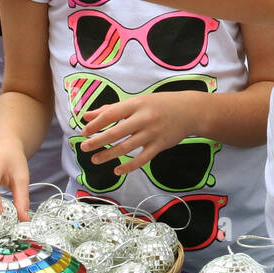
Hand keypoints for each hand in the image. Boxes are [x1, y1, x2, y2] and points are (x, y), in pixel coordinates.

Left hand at [79, 91, 211, 175]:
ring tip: (95, 160)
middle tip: (84, 148)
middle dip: (98, 141)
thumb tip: (87, 116)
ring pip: (126, 147)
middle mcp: (143, 118)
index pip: (111, 114)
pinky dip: (129, 166)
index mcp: (136, 104)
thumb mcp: (136, 101)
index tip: (84, 132)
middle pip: (116, 132)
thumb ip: (111, 109)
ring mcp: (152, 133)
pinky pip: (142, 159)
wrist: (189, 110)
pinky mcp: (160, 146)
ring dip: (109, 155)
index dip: (95, 124)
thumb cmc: (159, 104)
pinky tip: (117, 170)